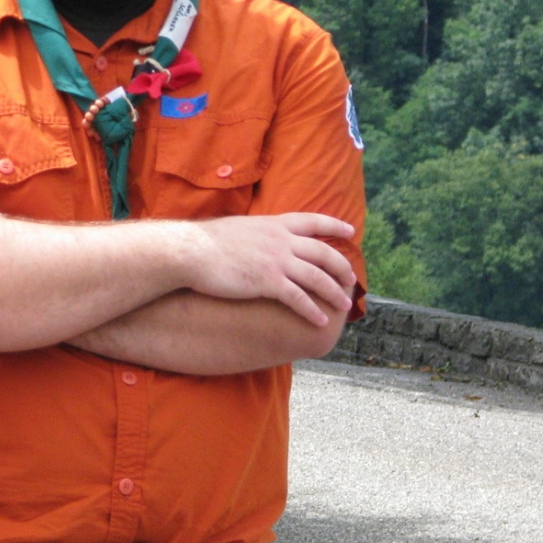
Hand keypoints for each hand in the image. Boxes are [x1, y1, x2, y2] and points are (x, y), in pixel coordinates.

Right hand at [185, 213, 357, 326]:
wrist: (191, 251)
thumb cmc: (208, 243)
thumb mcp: (240, 228)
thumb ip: (258, 233)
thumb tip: (259, 238)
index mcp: (274, 224)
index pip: (313, 221)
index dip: (334, 225)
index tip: (350, 232)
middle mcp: (281, 240)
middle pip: (323, 252)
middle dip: (341, 267)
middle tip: (351, 280)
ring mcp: (276, 261)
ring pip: (317, 277)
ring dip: (333, 292)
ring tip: (344, 305)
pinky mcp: (268, 282)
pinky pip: (298, 298)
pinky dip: (312, 311)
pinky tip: (320, 321)